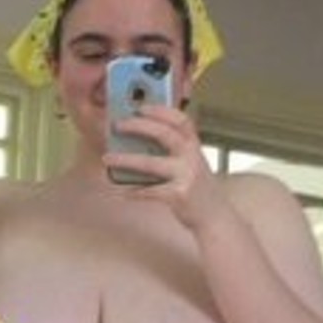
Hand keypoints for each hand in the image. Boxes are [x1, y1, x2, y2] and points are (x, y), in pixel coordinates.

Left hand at [104, 104, 221, 228]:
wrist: (215, 216)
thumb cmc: (197, 188)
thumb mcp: (191, 163)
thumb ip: (173, 151)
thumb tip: (136, 142)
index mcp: (194, 146)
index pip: (181, 120)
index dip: (160, 110)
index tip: (140, 106)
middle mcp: (192, 157)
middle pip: (164, 134)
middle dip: (138, 126)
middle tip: (117, 125)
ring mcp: (186, 175)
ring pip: (151, 163)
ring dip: (126, 159)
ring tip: (107, 158)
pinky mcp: (179, 195)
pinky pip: (150, 191)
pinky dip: (134, 192)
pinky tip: (122, 192)